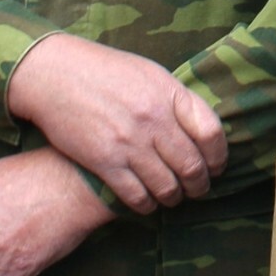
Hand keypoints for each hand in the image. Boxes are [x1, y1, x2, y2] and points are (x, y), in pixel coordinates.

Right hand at [5, 33, 225, 211]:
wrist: (56, 74)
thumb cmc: (105, 71)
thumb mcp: (149, 73)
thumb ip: (174, 100)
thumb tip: (199, 129)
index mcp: (169, 93)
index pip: (211, 132)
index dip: (219, 156)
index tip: (217, 165)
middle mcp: (153, 119)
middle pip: (192, 165)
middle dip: (200, 184)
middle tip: (198, 189)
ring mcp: (129, 142)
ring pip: (167, 186)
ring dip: (175, 198)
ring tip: (173, 197)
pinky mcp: (104, 162)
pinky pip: (135, 196)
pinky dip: (147, 205)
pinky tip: (147, 203)